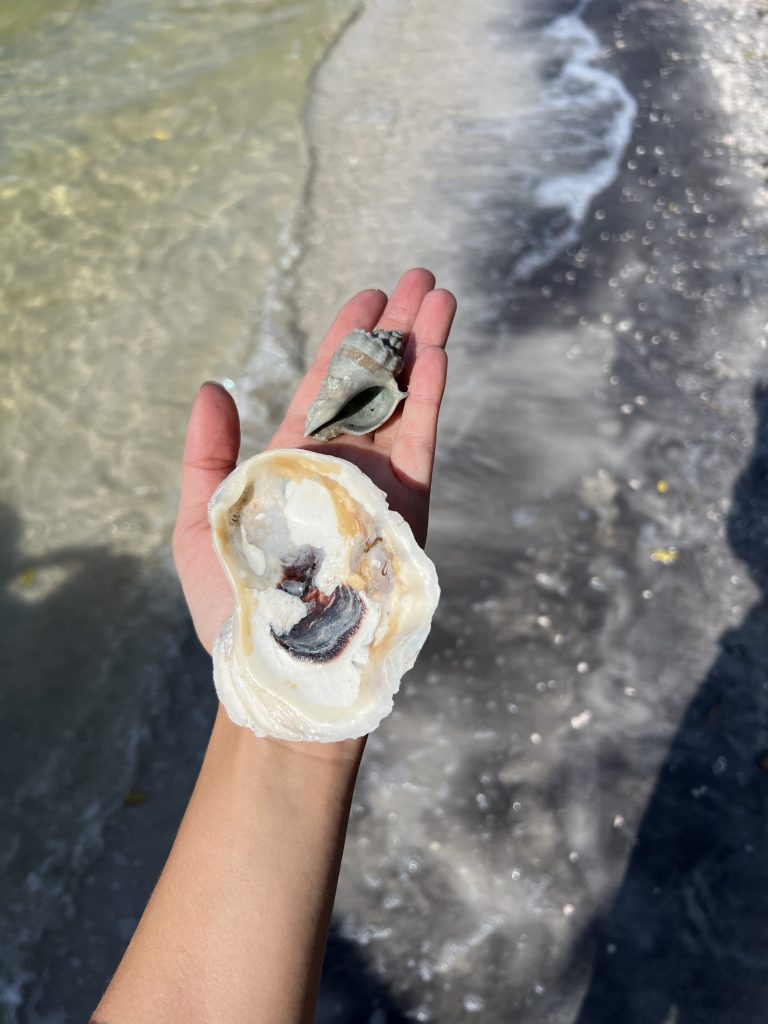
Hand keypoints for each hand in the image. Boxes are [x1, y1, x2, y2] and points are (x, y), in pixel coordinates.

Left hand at [173, 267, 455, 655]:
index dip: (345, 340)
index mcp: (295, 461)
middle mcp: (341, 466)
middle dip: (395, 332)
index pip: (323, 387)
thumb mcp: (202, 521)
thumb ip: (208, 456)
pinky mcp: (406, 510)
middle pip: (373, 385)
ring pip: (404, 405)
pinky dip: (429, 399)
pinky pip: (420, 445)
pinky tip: (440, 355)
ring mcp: (378, 486)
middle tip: (420, 279)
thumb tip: (212, 386)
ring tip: (442, 299)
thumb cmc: (232, 604)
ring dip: (423, 351)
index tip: (368, 295)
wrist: (279, 666)